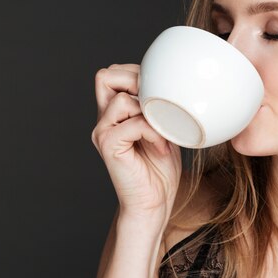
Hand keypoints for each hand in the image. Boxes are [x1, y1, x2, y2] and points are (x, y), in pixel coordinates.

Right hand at [91, 64, 181, 228]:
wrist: (153, 204)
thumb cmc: (160, 170)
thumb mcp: (163, 130)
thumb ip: (158, 108)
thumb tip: (173, 86)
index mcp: (114, 113)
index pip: (114, 74)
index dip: (136, 73)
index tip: (159, 90)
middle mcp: (104, 119)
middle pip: (105, 76)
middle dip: (136, 81)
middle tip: (158, 102)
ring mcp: (103, 132)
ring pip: (121, 100)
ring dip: (148, 111)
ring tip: (162, 130)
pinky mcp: (108, 146)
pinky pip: (131, 124)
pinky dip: (151, 131)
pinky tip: (160, 146)